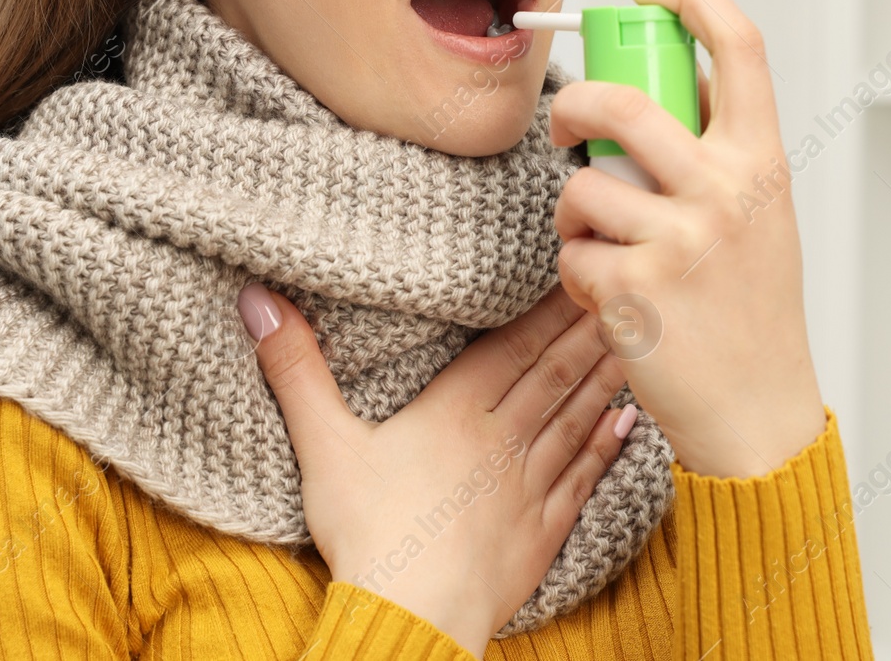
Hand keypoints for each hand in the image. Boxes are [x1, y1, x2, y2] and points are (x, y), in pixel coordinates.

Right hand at [238, 282, 634, 656]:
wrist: (412, 619)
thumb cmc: (367, 533)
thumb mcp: (322, 444)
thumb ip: (295, 368)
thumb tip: (258, 300)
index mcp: (455, 412)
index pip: (511, 345)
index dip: (547, 308)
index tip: (580, 271)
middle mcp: (502, 440)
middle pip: (552, 372)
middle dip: (587, 328)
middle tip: (625, 288)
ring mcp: (527, 487)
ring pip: (576, 417)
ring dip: (604, 376)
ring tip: (632, 339)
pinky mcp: (541, 533)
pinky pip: (583, 479)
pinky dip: (606, 447)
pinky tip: (627, 424)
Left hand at [547, 0, 825, 478]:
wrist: (756, 410)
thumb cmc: (752, 309)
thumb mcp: (762, 214)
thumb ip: (723, 149)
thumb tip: (675, 77)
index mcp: (761, 161)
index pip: (738, 44)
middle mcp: (725, 190)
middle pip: (623, 99)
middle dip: (574, 104)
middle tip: (564, 125)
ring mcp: (679, 239)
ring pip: (581, 184)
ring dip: (574, 215)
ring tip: (603, 247)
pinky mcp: (633, 289)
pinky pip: (571, 252)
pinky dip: (576, 273)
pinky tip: (610, 299)